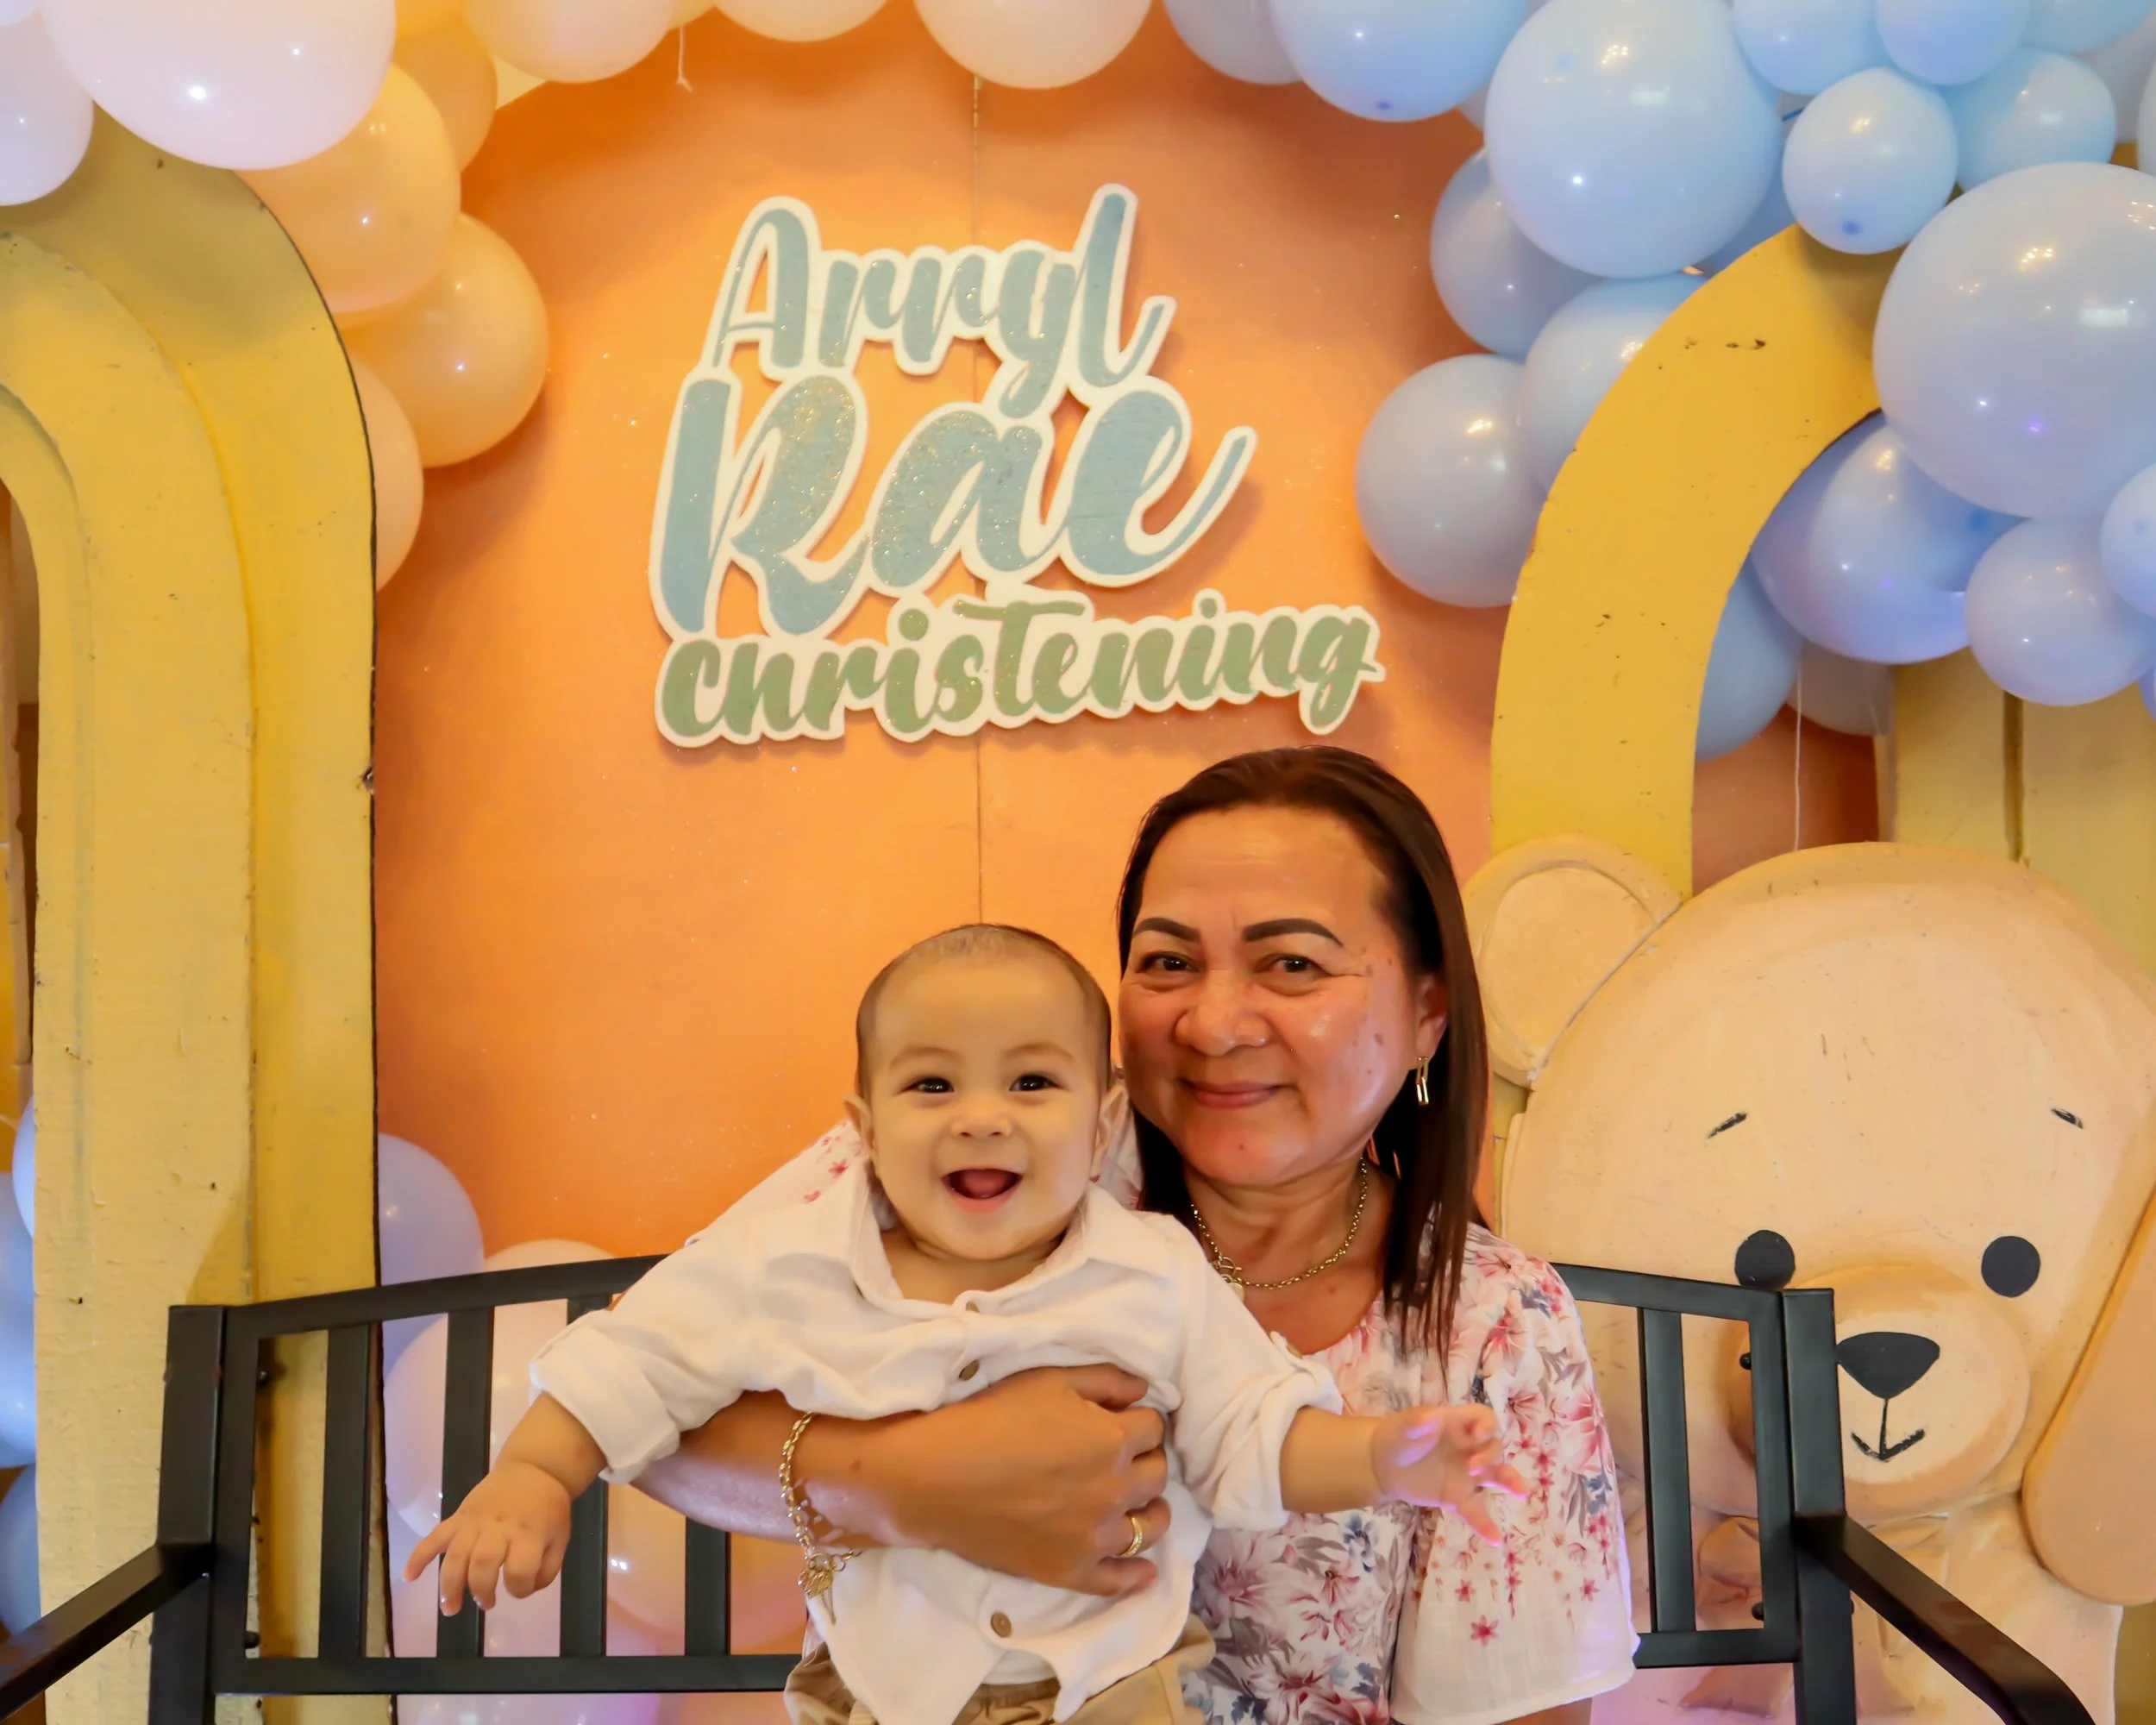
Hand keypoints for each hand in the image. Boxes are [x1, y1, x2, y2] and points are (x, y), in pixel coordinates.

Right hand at [403, 1461, 574, 1613]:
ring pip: (456, 1555)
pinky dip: (418, 1556)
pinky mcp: (459, 1516)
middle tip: (486, 1604)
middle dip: (480, 1591)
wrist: (533, 1469)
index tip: (520, 1590)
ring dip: (449, 1585)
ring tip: (450, 1608)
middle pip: (482, 1564)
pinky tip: (409, 1577)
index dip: (519, 1588)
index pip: (520, 1569)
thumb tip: (527, 1590)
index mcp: (529, 1533)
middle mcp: (499, 1528)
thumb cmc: (548, 1507)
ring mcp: (475, 1521)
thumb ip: (548, 1568)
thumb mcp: (561, 1537)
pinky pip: (434, 1537)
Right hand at [849, 1364, 1171, 1595]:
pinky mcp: (1071, 1571)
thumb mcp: (1050, 1380)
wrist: (936, 1477)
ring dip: (1151, 1511)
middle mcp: (1114, 1490)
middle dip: (1144, 1459)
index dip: (1138, 1421)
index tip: (1122, 1421)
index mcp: (1111, 1439)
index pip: (1153, 1428)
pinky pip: (1118, 1581)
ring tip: (1138, 1505)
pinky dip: (1135, 1576)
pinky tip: (1144, 1571)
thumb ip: (1106, 1380)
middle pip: (1156, 1475)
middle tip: (1122, 1456)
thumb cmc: (992, 1418)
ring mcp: (1095, 1537)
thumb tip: (1145, 1390)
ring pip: (1149, 1527)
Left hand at [1371, 1404, 1525, 1543]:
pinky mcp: (1457, 1497)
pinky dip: (1485, 1524)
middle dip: (1489, 1456)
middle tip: (1472, 1467)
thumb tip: (1433, 1416)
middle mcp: (1469, 1448)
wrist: (1382, 1465)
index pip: (1484, 1419)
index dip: (1486, 1426)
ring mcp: (1466, 1474)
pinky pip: (1475, 1511)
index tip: (1477, 1436)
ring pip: (1496, 1477)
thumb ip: (1418, 1422)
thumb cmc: (1399, 1436)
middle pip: (1493, 1448)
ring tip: (1522, 1491)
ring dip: (1510, 1482)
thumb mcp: (1405, 1426)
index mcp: (1458, 1425)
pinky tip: (1495, 1538)